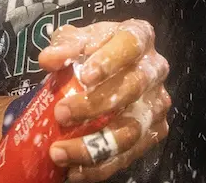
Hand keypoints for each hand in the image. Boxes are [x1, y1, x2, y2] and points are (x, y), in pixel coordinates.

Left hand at [40, 20, 170, 182]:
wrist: (106, 71)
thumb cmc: (93, 52)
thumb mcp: (76, 40)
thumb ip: (64, 46)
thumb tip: (49, 60)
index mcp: (139, 36)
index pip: (130, 45)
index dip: (110, 61)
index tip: (85, 76)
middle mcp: (155, 69)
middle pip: (132, 89)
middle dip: (94, 106)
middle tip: (60, 114)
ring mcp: (156, 103)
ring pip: (130, 130)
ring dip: (92, 146)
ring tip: (58, 152)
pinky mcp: (153, 132)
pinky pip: (128, 155)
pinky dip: (99, 167)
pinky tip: (73, 169)